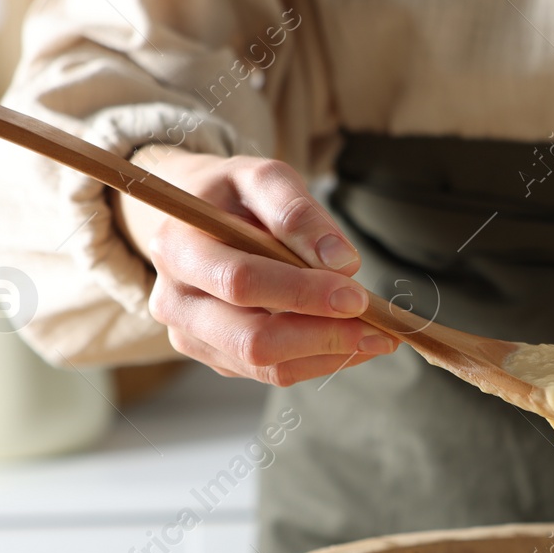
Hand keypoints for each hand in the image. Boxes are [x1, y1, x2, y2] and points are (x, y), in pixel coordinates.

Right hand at [117, 145, 397, 385]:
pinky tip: (353, 342)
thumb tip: (343, 263)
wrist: (196, 220)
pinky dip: (321, 360)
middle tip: (379, 326)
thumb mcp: (261, 179)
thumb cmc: (232, 196)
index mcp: (177, 248)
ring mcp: (192, 337)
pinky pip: (274, 372)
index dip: (303, 293)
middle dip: (324, 336)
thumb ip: (298, 212)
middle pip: (253, 340)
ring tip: (378, 336)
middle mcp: (174, 301)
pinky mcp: (217, 358)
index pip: (241, 282)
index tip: (357, 296)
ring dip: (331, 355)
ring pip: (268, 366)